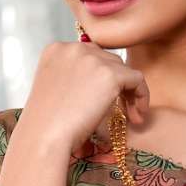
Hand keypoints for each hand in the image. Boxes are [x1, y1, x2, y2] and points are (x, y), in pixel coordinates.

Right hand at [20, 39, 150, 154]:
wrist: (44, 137)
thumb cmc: (46, 124)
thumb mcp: (55, 90)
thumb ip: (74, 78)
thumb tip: (99, 85)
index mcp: (56, 49)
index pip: (90, 55)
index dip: (101, 77)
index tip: (105, 100)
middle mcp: (74, 48)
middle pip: (108, 60)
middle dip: (117, 85)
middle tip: (122, 111)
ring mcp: (92, 58)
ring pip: (124, 70)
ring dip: (128, 93)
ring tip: (129, 117)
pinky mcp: (110, 74)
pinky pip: (138, 80)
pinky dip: (142, 97)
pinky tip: (137, 117)